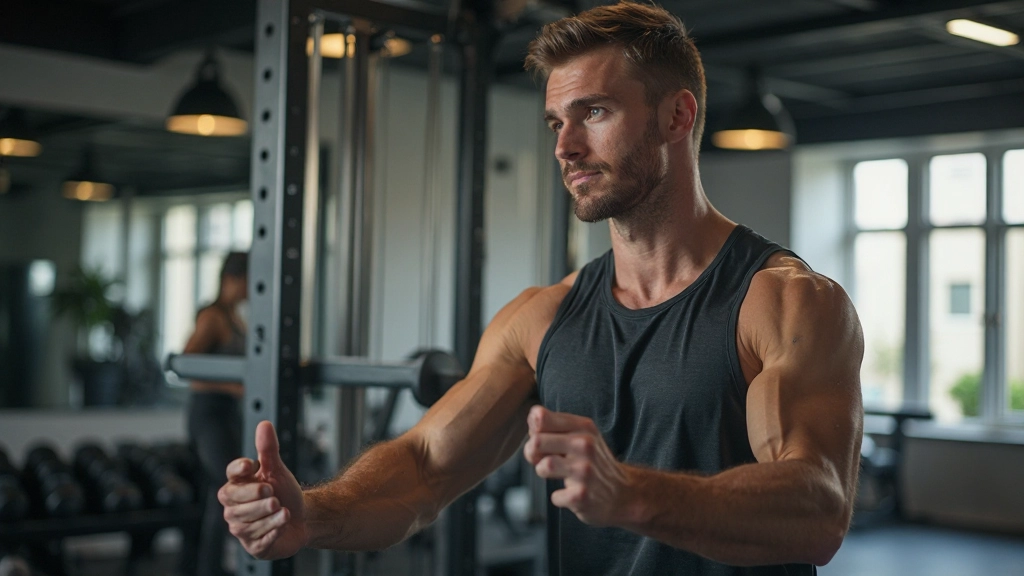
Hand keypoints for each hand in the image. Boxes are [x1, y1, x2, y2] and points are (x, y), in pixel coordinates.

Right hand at [219, 421, 307, 558]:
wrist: (302, 518)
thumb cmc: (285, 492)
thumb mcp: (276, 469)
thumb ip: (268, 449)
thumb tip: (264, 424)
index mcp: (237, 486)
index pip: (230, 476)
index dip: (238, 471)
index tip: (252, 465)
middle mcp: (234, 508)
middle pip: (236, 503)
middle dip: (256, 498)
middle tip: (272, 493)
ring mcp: (242, 529)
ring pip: (248, 523)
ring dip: (269, 515)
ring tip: (283, 509)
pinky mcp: (254, 546)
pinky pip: (260, 540)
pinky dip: (274, 530)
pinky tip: (284, 522)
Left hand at [523, 405, 631, 525]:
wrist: (624, 494)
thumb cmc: (593, 462)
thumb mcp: (582, 435)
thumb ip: (555, 424)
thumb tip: (532, 416)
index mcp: (583, 427)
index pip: (540, 418)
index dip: (534, 431)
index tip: (544, 440)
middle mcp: (585, 445)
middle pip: (536, 442)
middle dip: (532, 453)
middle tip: (543, 460)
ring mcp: (584, 470)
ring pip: (544, 467)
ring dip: (543, 473)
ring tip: (557, 475)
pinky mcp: (582, 495)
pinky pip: (555, 496)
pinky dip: (560, 498)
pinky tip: (572, 495)